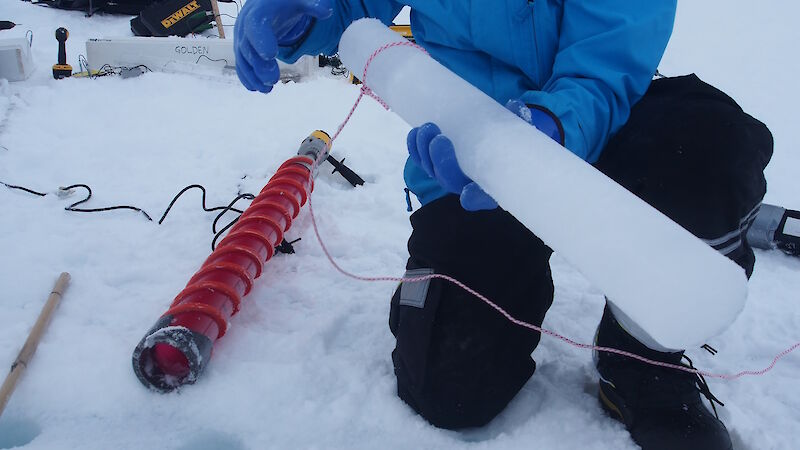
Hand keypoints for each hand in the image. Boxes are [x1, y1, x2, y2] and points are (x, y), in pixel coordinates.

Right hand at [234, 0, 331, 92]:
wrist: (267, 4)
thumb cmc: (284, 4)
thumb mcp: (299, 2)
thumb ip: (312, 6)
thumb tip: (327, 12)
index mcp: (259, 11)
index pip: (256, 24)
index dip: (261, 39)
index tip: (271, 55)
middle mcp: (246, 24)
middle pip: (248, 46)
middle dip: (259, 65)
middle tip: (272, 80)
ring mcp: (242, 37)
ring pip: (242, 58)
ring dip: (253, 76)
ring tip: (267, 89)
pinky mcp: (242, 48)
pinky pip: (241, 63)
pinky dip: (247, 76)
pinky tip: (256, 88)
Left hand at [406, 102, 562, 210]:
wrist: (497, 138)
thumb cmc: (511, 139)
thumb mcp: (521, 130)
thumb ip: (520, 121)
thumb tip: (515, 106)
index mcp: (493, 184)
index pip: (484, 197)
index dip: (475, 198)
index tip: (468, 193)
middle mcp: (470, 184)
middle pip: (450, 181)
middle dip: (440, 161)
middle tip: (439, 138)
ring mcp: (451, 175)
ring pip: (433, 170)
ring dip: (424, 151)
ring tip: (427, 128)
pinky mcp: (437, 164)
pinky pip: (422, 161)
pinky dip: (415, 148)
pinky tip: (415, 133)